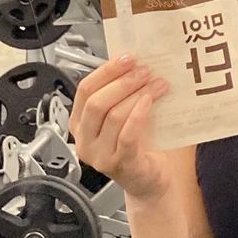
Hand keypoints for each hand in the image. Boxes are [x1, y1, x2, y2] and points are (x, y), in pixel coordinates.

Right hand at [70, 54, 172, 203]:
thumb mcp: (123, 117)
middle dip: (122, 82)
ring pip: (113, 116)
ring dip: (137, 94)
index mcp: (80, 123)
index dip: (106, 71)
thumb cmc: (137, 145)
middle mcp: (85, 140)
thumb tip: (136, 64)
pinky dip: (139, 115)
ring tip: (156, 84)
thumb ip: (122, 95)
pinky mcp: (120, 164)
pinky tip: (150, 102)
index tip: (128, 57)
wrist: (149, 181)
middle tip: (145, 70)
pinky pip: (127, 135)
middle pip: (96, 102)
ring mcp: (100, 155)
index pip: (85, 90)